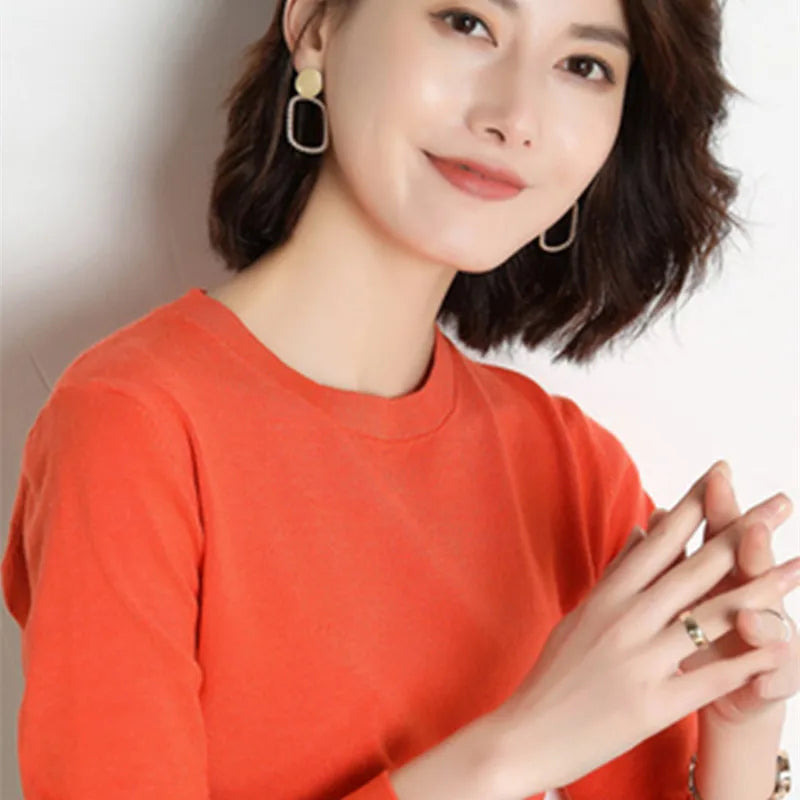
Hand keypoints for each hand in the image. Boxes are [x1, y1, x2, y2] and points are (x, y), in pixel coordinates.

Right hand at [483, 463, 799, 794]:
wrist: (527, 733)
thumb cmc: (554, 673)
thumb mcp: (583, 614)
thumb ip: (618, 574)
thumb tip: (645, 531)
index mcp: (607, 597)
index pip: (660, 542)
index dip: (694, 506)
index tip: (721, 475)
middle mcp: (624, 620)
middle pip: (695, 570)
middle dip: (742, 533)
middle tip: (780, 504)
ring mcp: (639, 661)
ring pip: (712, 617)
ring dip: (762, 591)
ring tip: (798, 566)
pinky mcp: (652, 704)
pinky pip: (710, 678)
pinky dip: (748, 662)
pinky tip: (780, 646)